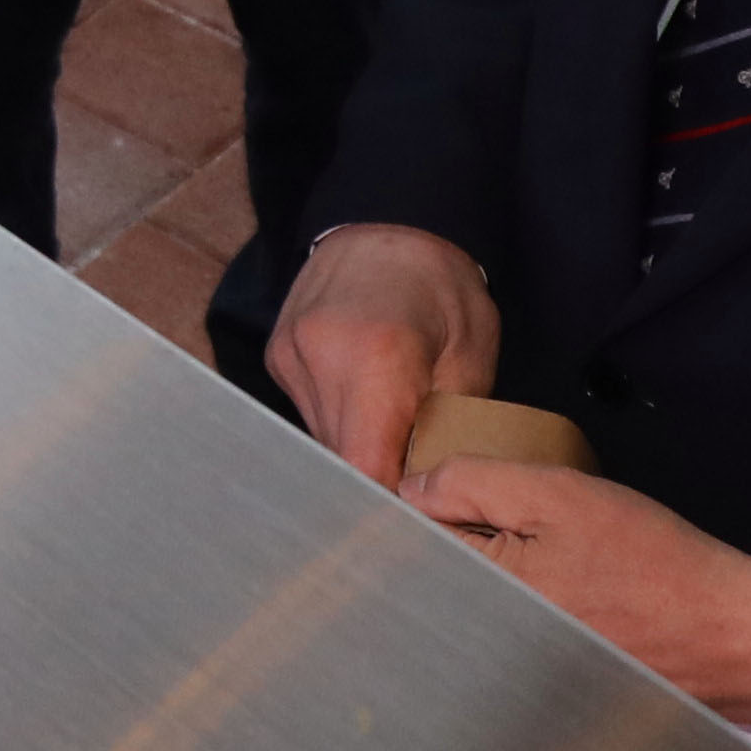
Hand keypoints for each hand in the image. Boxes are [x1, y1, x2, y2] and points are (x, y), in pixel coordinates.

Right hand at [267, 220, 502, 487]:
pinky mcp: (279, 355)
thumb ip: (447, 430)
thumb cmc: (443, 287)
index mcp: (377, 355)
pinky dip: (342, 428)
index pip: (366, 467)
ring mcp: (290, 354)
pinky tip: (369, 420)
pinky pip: (310, 416)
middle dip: (377, 487)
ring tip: (394, 459)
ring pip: (321, 443)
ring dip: (357, 457)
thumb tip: (430, 496)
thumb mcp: (471, 358)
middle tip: (414, 505)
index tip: (416, 530)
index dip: (390, 507)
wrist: (389, 221)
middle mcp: (319, 356)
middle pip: (340, 460)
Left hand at [415, 459, 750, 728]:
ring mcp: (509, 672)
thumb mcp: (559, 494)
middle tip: (497, 530)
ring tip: (541, 568)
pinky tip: (557, 601)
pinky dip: (511, 616)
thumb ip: (474, 483)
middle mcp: (484, 642)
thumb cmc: (650, 561)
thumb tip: (409, 489)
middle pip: (433, 584)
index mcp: (482, 588)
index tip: (432, 496)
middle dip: (447, 550)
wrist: (728, 636)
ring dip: (481, 582)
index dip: (416, 511)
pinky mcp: (538, 688)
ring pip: (465, 612)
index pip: (409, 545)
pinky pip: (499, 644)